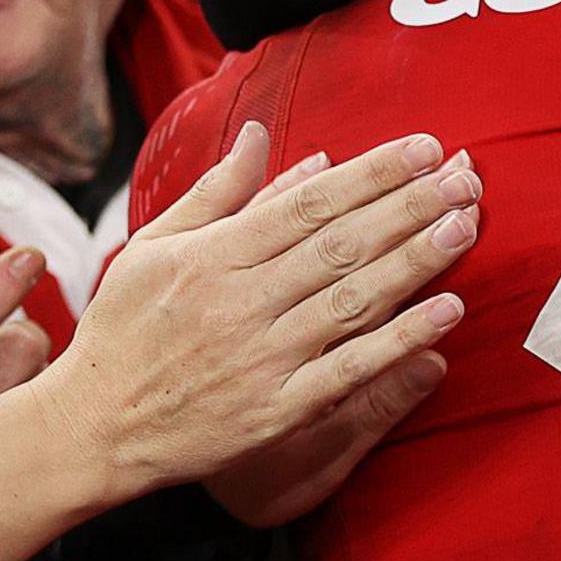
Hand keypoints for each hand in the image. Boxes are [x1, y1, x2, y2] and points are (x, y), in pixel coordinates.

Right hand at [43, 124, 478, 519]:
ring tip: (466, 226)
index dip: (372, 173)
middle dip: (410, 206)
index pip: (309, 203)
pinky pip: (352, 369)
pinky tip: (447, 312)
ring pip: (353, 298)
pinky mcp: (278, 408)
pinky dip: (401, 340)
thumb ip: (216, 192)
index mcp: (213, 255)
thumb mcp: (155, 246)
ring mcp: (263, 356)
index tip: (424, 148)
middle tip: (467, 177)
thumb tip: (261, 134)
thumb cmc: (123, 330)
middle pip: (341, 243)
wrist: (93, 427)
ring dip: (416, 260)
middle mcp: (242, 300)